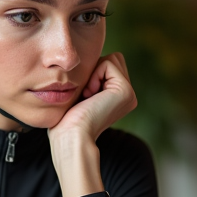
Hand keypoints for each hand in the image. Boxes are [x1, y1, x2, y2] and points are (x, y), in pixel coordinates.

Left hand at [47, 53, 137, 196]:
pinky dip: (94, 76)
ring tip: (88, 96)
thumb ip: (88, 79)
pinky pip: (108, 63)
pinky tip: (90, 95)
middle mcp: (128, 95)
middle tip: (85, 96)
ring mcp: (129, 93)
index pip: (107, 64)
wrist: (71, 138)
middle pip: (112, 58)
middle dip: (94, 71)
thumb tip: (87, 62)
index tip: (82, 96)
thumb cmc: (67, 121)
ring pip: (112, 58)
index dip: (90, 73)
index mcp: (118, 97)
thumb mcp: (78, 95)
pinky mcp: (126, 91)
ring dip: (93, 73)